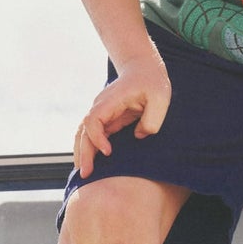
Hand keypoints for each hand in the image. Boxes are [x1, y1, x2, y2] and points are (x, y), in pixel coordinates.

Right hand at [73, 52, 170, 178]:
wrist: (144, 68)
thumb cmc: (152, 82)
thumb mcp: (160, 98)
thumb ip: (152, 120)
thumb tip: (139, 136)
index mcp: (111, 99)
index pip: (94, 119)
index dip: (97, 137)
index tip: (108, 152)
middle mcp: (101, 106)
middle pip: (84, 130)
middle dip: (84, 153)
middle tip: (86, 175)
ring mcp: (101, 112)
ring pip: (84, 133)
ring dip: (82, 152)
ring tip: (83, 173)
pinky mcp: (106, 119)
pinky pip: (92, 135)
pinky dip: (88, 148)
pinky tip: (88, 163)